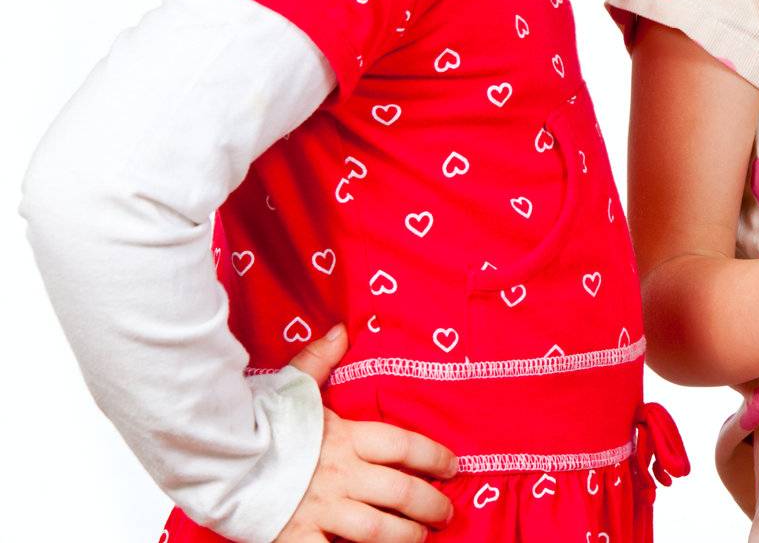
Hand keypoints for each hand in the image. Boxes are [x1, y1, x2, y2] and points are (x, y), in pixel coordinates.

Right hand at [272, 324, 458, 541]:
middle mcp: (341, 474)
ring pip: (377, 529)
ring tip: (421, 539)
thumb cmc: (255, 421)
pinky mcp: (296, 538)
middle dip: (429, 504)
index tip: (453, 467)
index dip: (433, 456)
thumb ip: (320, 361)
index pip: (403, 445)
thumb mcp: (291, 384)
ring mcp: (321, 509)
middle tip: (446, 514)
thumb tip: (341, 330)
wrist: (212, 455)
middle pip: (400, 491)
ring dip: (405, 536)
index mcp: (345, 437)